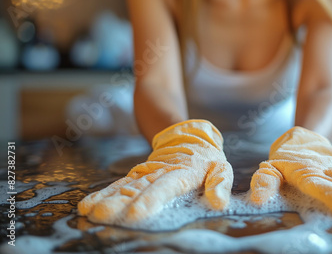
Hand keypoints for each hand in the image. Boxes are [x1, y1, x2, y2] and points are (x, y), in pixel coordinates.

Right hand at [78, 120, 232, 223]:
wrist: (190, 137)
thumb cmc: (207, 158)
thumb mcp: (221, 168)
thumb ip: (220, 184)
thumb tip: (220, 202)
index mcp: (182, 173)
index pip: (165, 187)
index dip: (151, 199)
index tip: (137, 212)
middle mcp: (160, 173)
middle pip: (138, 188)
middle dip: (120, 203)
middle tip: (104, 215)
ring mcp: (146, 174)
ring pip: (125, 187)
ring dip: (108, 199)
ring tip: (90, 212)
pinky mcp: (138, 176)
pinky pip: (120, 185)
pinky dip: (104, 194)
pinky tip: (88, 205)